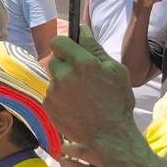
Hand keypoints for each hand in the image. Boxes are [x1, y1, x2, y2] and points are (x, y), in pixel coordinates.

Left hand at [46, 29, 140, 154]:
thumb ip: (95, 47)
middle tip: (80, 76)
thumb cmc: (117, 102)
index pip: (58, 41)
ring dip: (62, 81)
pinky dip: (59, 97)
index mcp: (83, 63)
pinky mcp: (48, 106)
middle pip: (53, 59)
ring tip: (80, 95)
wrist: (110, 137)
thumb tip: (81, 29)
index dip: (64, 44)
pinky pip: (51, 94)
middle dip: (64, 64)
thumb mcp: (115, 70)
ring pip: (53, 78)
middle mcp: (64, 76)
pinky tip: (75, 106)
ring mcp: (54, 92)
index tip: (69, 49)